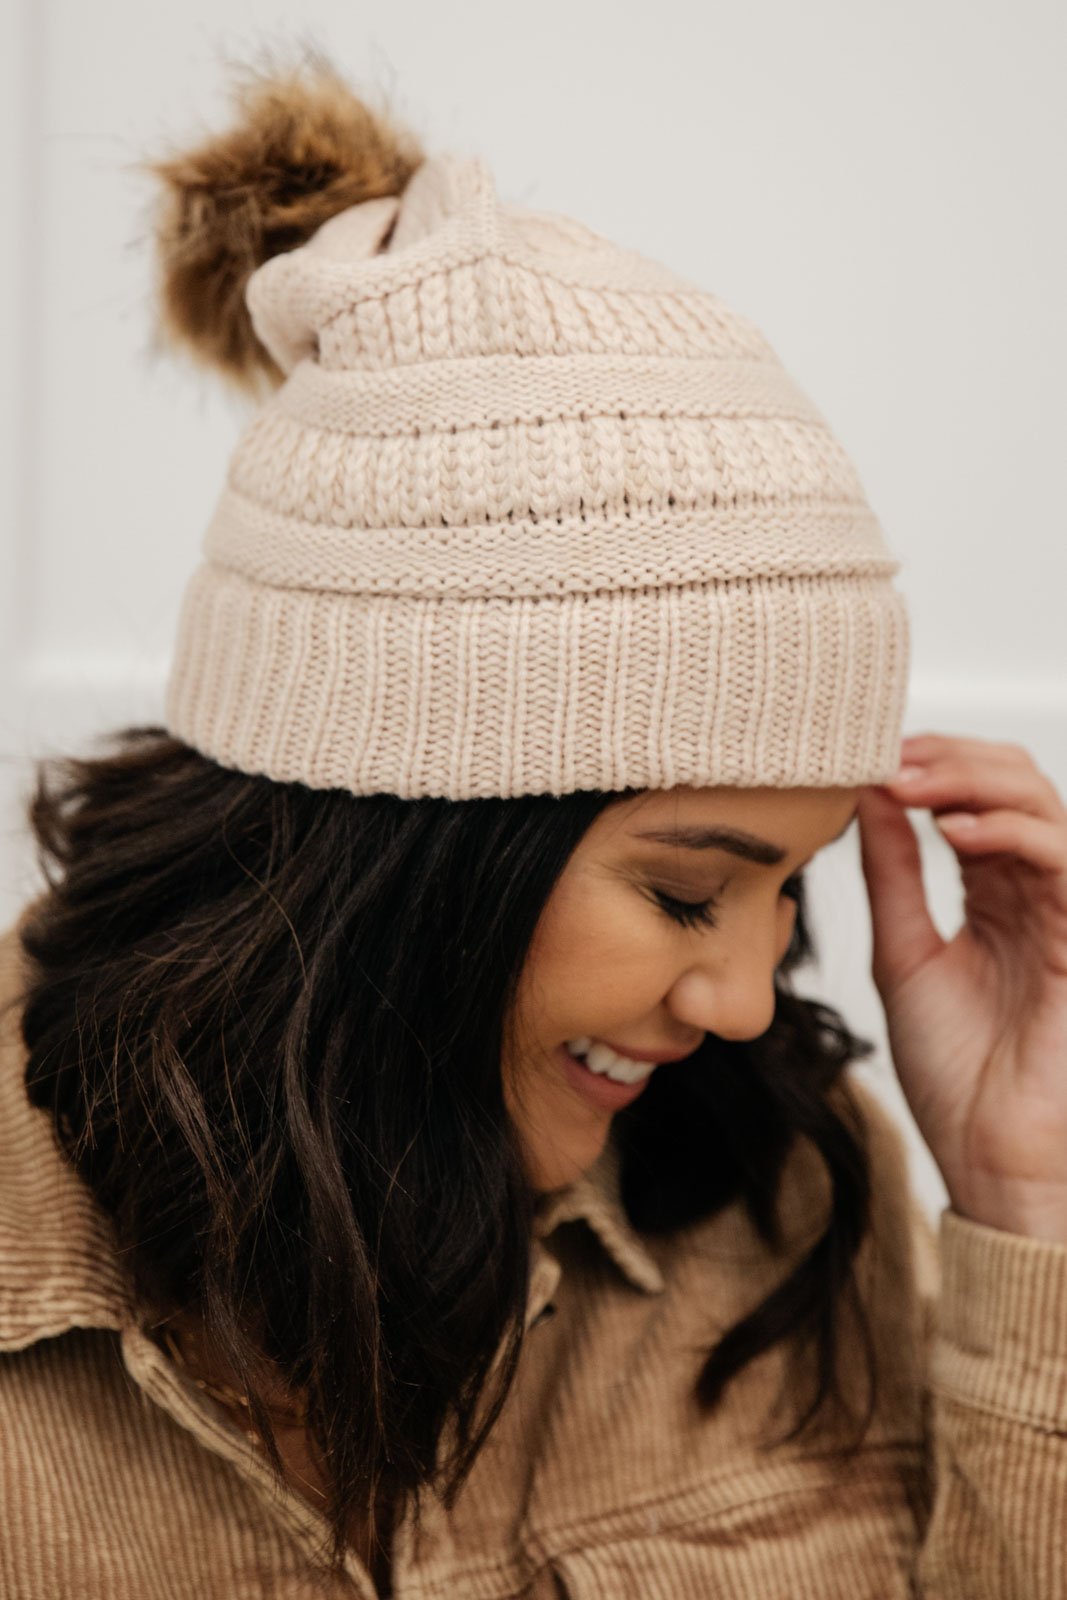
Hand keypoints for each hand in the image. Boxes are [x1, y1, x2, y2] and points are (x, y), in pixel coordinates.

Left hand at [855, 732, 1066, 1244]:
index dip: (929, 765)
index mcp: (993, 895)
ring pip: (1044, 806)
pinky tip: (954, 830)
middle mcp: (1032, 893)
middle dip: (952, 757)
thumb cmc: (952, 1070)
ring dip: (975, 780)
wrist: (987, 1156)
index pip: (975, 798)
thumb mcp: (902, 953)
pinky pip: (1062, 861)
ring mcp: (1060, 912)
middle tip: (890, 757)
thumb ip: (893, 873)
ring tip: (911, 784)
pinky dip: (1011, 831)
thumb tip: (867, 796)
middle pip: (1015, 784)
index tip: (868, 758)